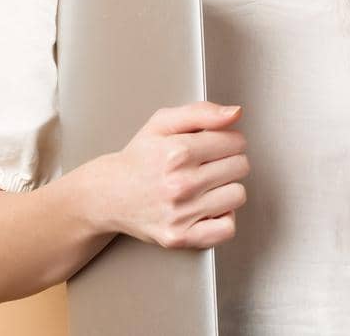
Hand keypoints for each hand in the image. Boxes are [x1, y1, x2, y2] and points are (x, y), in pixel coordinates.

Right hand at [98, 101, 249, 249]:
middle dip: (230, 161)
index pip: (235, 142)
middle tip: (209, 164)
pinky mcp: (180, 237)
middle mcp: (180, 184)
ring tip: (206, 185)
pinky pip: (227, 228)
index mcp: (177, 152)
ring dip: (227, 188)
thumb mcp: (163, 123)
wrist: (109, 195)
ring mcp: (181, 213)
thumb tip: (235, 114)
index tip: (217, 144)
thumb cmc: (138, 159)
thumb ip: (202, 112)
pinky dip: (223, 217)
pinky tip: (208, 207)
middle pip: (240, 167)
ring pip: (238, 195)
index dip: (230, 140)